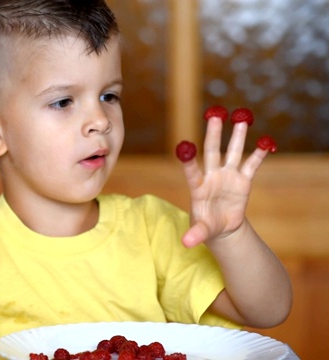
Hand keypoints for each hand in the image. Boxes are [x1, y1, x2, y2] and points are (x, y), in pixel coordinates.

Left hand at [179, 118, 268, 247]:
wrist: (222, 226)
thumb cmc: (207, 226)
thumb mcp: (202, 231)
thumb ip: (195, 234)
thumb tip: (186, 244)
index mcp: (198, 188)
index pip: (192, 172)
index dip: (188, 161)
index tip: (183, 146)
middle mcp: (212, 177)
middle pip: (211, 152)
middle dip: (213, 135)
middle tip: (214, 115)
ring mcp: (227, 176)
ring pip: (232, 153)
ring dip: (236, 136)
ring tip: (241, 118)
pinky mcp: (243, 180)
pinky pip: (252, 165)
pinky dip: (259, 155)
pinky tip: (267, 142)